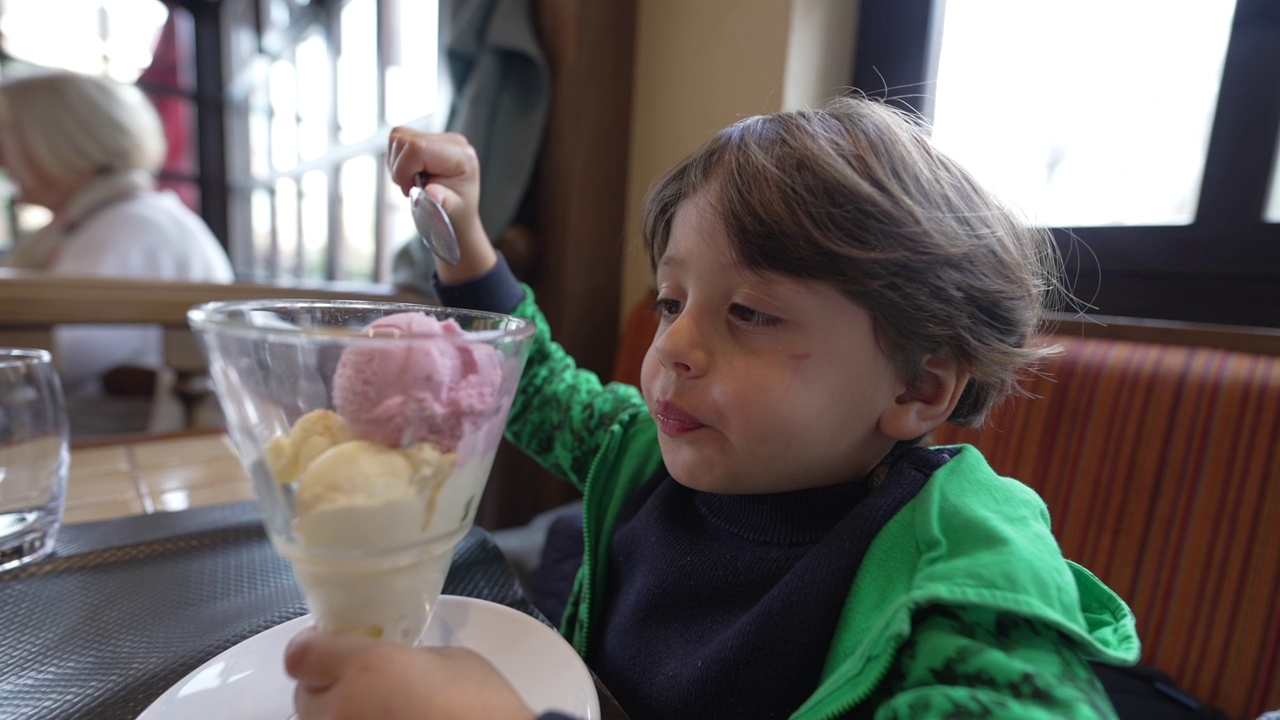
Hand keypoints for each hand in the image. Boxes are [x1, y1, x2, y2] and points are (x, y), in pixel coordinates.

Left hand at [286, 626, 536, 719]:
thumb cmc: (483, 708)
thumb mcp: (450, 660)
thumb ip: (408, 658)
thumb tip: (396, 664)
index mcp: (365, 668)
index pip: (300, 653)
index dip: (315, 648)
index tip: (333, 644)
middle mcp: (342, 711)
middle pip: (305, 696)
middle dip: (329, 686)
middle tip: (365, 683)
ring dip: (342, 715)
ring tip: (381, 712)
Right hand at [386, 127, 496, 282]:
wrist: (459, 222)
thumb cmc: (455, 222)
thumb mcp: (449, 214)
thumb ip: (441, 202)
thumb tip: (434, 195)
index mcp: (461, 157)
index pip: (417, 147)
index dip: (404, 169)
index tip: (411, 191)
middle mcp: (454, 142)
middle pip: (403, 138)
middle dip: (399, 167)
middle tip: (412, 190)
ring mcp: (442, 139)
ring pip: (397, 137)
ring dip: (397, 164)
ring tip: (414, 184)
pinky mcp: (430, 140)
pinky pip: (398, 140)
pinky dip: (398, 162)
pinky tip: (412, 178)